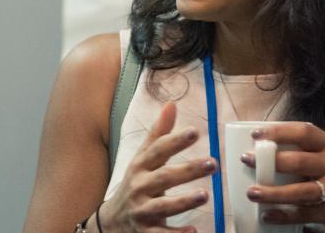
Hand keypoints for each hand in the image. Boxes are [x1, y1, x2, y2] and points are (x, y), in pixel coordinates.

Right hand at [100, 102, 216, 232]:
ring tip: (204, 195)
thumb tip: (171, 104)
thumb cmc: (135, 184)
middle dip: (187, 170)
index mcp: (140, 166)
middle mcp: (140, 187)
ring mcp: (142, 211)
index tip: (194, 132)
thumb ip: (158, 134)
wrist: (112, 221)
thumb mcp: (142, 158)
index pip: (157, 150)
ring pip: (162, 207)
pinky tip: (194, 231)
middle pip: (163, 177)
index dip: (174, 141)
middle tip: (212, 163)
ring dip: (183, 201)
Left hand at [241, 123, 324, 232]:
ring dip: (273, 193)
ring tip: (252, 192)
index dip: (279, 131)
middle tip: (246, 160)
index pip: (304, 132)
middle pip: (298, 161)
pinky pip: (305, 214)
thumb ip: (306, 152)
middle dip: (269, 161)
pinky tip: (267, 215)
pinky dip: (283, 216)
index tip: (256, 134)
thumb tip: (263, 148)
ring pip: (299, 191)